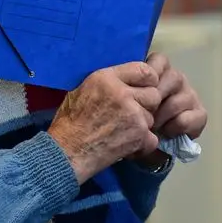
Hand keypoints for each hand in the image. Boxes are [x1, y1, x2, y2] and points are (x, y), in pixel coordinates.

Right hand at [47, 62, 161, 183]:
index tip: (142, 89)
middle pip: (153, 95)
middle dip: (146, 105)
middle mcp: (123, 93)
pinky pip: (153, 139)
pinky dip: (143, 145)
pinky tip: (127, 146)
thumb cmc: (70, 122)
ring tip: (122, 132)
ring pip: (152, 118)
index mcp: (107, 78)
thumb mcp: (83, 89)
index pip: (144, 70)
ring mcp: (133, 115)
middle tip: (131, 114)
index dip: (147, 81)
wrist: (67, 151)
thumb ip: (109, 83)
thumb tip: (127, 83)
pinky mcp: (139, 136)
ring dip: (141, 126)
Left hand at [129, 52, 207, 167]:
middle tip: (143, 112)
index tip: (138, 89)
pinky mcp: (199, 114)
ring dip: (164, 115)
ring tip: (151, 127)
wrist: (145, 146)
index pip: (160, 60)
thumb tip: (124, 84)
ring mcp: (190, 96)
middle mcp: (177, 80)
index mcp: (159, 72)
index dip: (150, 72)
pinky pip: (193, 116)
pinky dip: (177, 126)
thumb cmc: (131, 120)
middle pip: (173, 77)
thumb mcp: (125, 103)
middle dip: (156, 98)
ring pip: (182, 98)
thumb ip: (127, 88)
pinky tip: (166, 132)